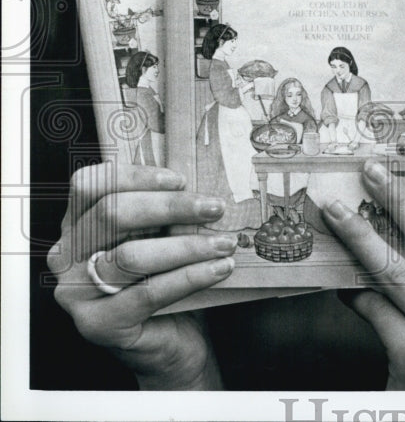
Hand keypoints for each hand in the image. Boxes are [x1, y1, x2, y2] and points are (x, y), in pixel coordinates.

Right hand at [48, 162, 235, 389]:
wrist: (169, 342)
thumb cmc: (165, 277)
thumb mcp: (160, 236)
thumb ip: (164, 212)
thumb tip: (200, 187)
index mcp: (76, 224)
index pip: (90, 184)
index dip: (135, 176)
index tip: (181, 180)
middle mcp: (66, 256)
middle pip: (112, 214)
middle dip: (171, 206)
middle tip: (215, 208)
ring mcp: (74, 293)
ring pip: (132, 255)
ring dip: (188, 245)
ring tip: (225, 243)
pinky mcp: (96, 325)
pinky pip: (148, 292)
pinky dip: (190, 276)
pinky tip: (220, 268)